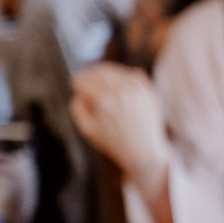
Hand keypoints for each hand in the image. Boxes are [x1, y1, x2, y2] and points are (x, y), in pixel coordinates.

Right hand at [70, 63, 168, 193]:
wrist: (142, 151)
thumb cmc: (112, 142)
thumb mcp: (87, 130)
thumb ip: (77, 109)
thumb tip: (78, 93)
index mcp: (103, 102)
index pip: (84, 82)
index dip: (77, 82)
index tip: (74, 82)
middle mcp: (120, 92)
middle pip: (99, 73)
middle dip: (89, 73)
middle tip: (84, 76)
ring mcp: (136, 90)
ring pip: (116, 71)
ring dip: (104, 71)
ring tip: (98, 76)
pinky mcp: (148, 91)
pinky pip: (133, 74)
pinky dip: (123, 74)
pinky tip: (117, 79)